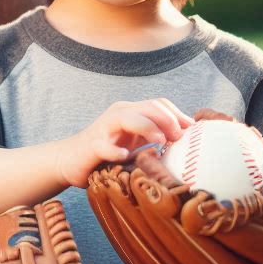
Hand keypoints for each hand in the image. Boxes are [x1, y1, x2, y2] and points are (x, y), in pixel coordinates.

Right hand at [57, 98, 191, 188]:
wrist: (70, 160)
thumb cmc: (107, 151)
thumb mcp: (135, 141)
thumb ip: (155, 136)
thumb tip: (186, 140)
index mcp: (131, 111)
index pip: (159, 104)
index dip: (178, 114)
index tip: (192, 131)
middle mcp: (118, 114)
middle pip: (148, 107)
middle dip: (168, 120)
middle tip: (179, 138)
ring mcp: (104, 128)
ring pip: (128, 118)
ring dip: (148, 128)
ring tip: (160, 143)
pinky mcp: (91, 145)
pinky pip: (104, 146)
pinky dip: (116, 151)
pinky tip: (125, 157)